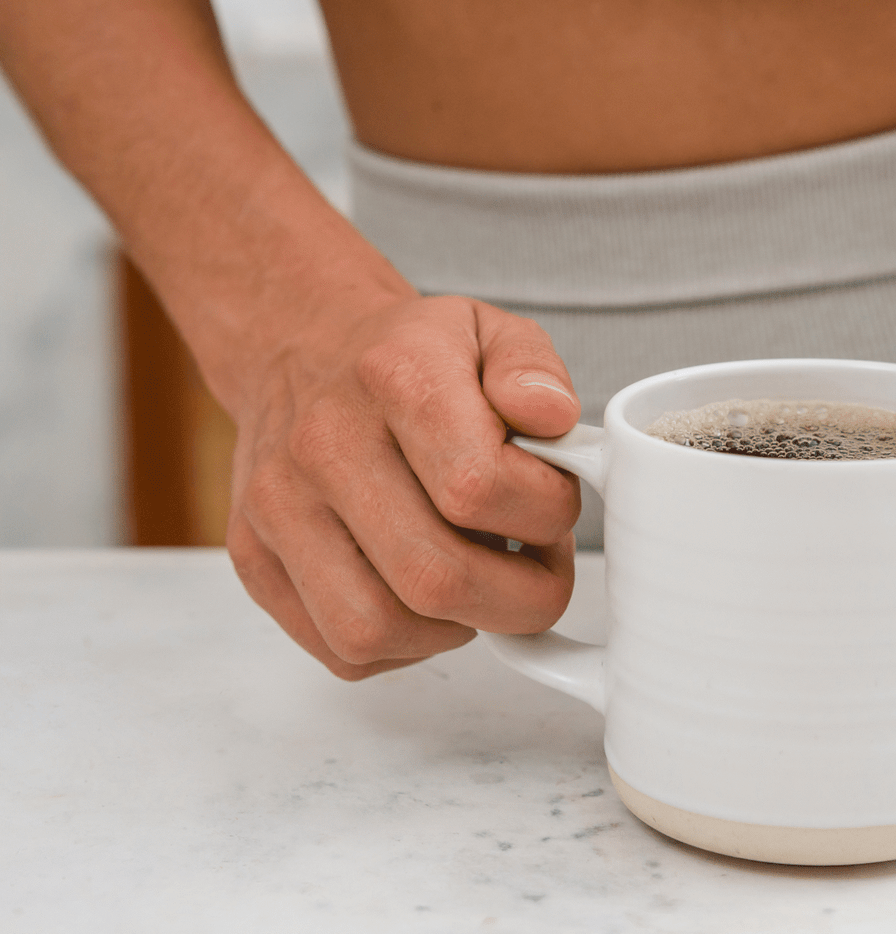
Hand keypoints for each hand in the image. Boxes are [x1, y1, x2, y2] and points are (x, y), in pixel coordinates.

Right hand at [225, 295, 583, 679]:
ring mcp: (278, 507)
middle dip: (519, 598)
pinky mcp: (254, 559)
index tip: (555, 504)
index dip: (544, 514)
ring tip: (482, 581)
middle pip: (433, 576)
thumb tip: (554, 417)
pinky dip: (405, 644)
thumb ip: (534, 368)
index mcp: (394, 377)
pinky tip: (429, 596)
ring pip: (377, 628)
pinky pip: (341, 649)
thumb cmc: (411, 357)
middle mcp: (323, 443)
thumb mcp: (490, 332)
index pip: (478, 486)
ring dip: (457, 627)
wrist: (302, 351)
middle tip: (539, 568)